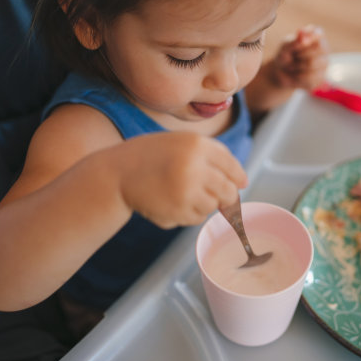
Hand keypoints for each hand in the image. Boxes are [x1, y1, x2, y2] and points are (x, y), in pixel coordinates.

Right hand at [113, 132, 247, 228]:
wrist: (117, 173)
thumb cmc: (152, 156)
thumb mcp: (181, 142)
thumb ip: (212, 156)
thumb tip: (242, 182)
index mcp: (197, 145)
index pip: (232, 167)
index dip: (238, 178)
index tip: (239, 184)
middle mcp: (195, 167)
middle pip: (228, 191)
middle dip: (225, 196)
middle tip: (214, 194)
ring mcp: (186, 191)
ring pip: (213, 206)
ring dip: (204, 204)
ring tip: (182, 193)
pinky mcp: (177, 211)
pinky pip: (197, 218)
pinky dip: (190, 214)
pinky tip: (171, 202)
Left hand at [271, 25, 328, 89]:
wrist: (282, 74)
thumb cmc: (285, 55)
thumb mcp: (284, 46)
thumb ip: (293, 41)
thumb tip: (302, 37)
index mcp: (316, 37)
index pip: (318, 33)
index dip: (311, 37)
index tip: (302, 41)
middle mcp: (324, 49)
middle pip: (318, 49)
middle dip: (300, 53)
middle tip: (292, 56)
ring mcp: (324, 64)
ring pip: (312, 64)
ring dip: (297, 66)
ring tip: (293, 66)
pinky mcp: (320, 77)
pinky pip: (309, 77)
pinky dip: (298, 76)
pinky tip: (297, 75)